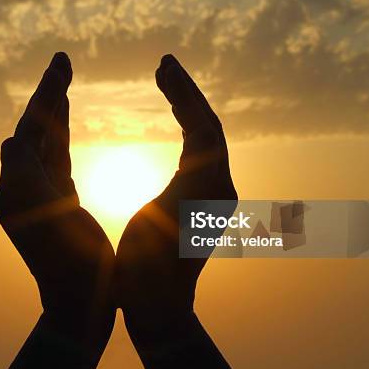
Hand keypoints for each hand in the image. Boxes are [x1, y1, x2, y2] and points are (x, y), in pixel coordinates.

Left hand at [0, 52, 114, 368]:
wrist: (81, 302)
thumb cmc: (70, 267)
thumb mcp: (48, 220)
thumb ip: (27, 176)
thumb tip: (12, 140)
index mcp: (14, 189)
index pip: (27, 130)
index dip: (45, 96)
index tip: (61, 63)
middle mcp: (20, 187)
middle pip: (33, 130)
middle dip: (48, 95)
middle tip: (62, 60)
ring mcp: (39, 193)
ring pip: (45, 141)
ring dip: (53, 109)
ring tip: (63, 80)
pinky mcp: (58, 200)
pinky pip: (58, 158)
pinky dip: (62, 134)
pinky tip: (66, 117)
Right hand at [115, 54, 238, 368]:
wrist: (157, 305)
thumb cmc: (146, 270)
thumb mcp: (158, 219)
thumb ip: (184, 178)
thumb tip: (203, 139)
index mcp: (211, 190)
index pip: (205, 128)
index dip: (185, 93)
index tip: (162, 64)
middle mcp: (222, 187)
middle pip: (209, 127)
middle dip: (187, 92)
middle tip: (164, 63)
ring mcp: (215, 193)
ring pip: (206, 137)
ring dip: (188, 106)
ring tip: (165, 80)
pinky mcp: (205, 198)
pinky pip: (200, 152)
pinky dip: (186, 126)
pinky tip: (175, 116)